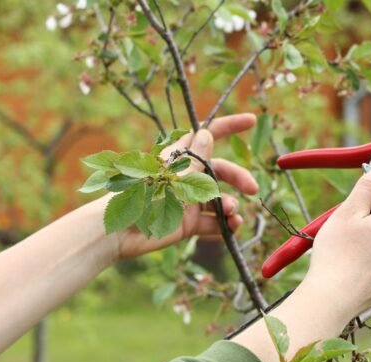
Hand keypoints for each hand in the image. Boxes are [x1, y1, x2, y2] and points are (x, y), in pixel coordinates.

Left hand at [106, 114, 259, 259]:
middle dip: (239, 178)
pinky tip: (232, 228)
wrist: (118, 231)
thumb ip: (194, 160)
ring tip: (232, 214)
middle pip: (221, 171)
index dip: (229, 126)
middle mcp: (186, 177)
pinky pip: (213, 223)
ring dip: (230, 205)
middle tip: (253, 189)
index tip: (251, 121)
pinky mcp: (187, 224)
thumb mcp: (171, 176)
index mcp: (180, 158)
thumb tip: (207, 132)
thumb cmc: (140, 198)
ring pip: (219, 199)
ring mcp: (188, 201)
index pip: (207, 136)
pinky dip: (225, 225)